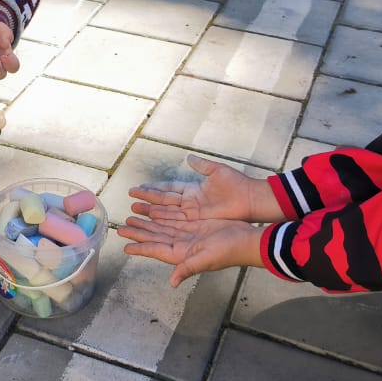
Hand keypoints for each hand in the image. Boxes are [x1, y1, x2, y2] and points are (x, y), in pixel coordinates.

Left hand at [118, 215, 259, 287]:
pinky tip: (153, 211)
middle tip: (121, 226)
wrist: (246, 240)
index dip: (140, 248)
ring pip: (162, 227)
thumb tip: (173, 283)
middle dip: (139, 232)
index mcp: (181, 254)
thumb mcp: (206, 260)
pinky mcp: (196, 226)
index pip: (155, 250)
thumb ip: (187, 269)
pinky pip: (174, 220)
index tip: (125, 247)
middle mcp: (182, 245)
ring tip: (132, 216)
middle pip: (155, 237)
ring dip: (147, 223)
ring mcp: (188, 235)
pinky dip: (162, 216)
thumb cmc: (228, 252)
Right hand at [128, 154, 278, 224]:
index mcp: (193, 190)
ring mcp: (193, 214)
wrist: (251, 200)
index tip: (139, 189)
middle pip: (163, 202)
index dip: (153, 189)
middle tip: (130, 202)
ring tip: (134, 213)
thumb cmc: (236, 185)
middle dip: (147, 202)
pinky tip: (150, 223)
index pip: (168, 189)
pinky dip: (163, 223)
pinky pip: (176, 222)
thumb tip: (189, 157)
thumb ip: (202, 165)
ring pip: (166, 213)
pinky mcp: (198, 222)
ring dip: (150, 213)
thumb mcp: (217, 170)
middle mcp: (190, 203)